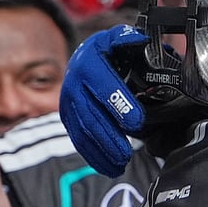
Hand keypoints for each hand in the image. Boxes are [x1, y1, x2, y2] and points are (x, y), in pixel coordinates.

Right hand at [60, 25, 150, 176]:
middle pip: (90, 114)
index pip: (103, 84)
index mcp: (90, 61)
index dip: (118, 103)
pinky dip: (93, 155)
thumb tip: (139, 39)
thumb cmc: (110, 51)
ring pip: (82, 131)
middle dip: (109, 137)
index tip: (137, 121)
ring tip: (120, 165)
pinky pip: (78, 139)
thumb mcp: (118, 39)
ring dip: (101, 151)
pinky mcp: (67, 118)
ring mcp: (68, 102)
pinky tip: (109, 168)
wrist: (85, 57)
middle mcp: (74, 82)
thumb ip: (129, 40)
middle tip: (127, 154)